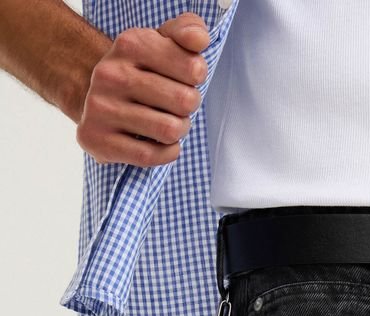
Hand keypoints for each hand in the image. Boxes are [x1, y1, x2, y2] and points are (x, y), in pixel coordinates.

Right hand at [76, 12, 209, 167]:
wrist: (95, 96)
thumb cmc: (141, 72)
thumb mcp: (163, 42)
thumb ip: (188, 31)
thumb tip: (199, 40)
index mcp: (130, 44)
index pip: (193, 68)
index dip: (197, 77)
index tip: (185, 77)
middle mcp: (110, 75)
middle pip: (184, 102)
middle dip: (189, 107)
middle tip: (177, 105)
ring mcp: (100, 108)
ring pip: (169, 130)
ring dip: (179, 131)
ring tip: (169, 123)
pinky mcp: (97, 140)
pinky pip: (150, 155)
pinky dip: (166, 153)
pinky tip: (161, 143)